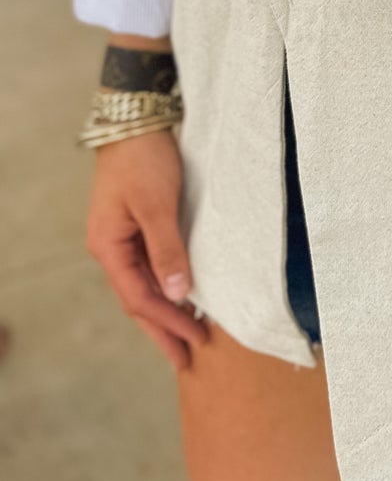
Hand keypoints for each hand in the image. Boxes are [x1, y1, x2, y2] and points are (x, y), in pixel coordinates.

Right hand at [85, 130, 210, 371]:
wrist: (136, 121)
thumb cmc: (144, 160)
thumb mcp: (157, 205)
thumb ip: (167, 249)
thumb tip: (178, 293)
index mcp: (108, 247)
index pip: (139, 298)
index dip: (166, 323)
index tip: (193, 343)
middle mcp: (110, 248)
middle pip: (137, 300)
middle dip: (162, 330)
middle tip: (186, 359)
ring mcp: (121, 238)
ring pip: (143, 286)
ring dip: (165, 311)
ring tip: (189, 335)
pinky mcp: (136, 226)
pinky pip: (150, 267)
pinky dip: (166, 286)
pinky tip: (182, 296)